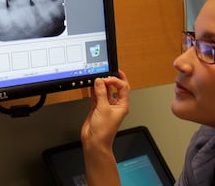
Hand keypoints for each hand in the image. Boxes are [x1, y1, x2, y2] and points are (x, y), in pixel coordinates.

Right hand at [80, 70, 129, 185]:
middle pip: (115, 87)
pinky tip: (91, 85)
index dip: (116, 80)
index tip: (107, 78)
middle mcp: (115, 105)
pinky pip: (96, 95)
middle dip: (111, 79)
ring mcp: (106, 106)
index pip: (123, 87)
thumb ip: (101, 93)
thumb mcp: (103, 108)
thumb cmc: (104, 131)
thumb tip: (99, 81)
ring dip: (101, 84)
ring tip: (96, 79)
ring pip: (105, 90)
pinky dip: (94, 90)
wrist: (94, 141)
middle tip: (105, 73)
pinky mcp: (97, 107)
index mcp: (122, 105)